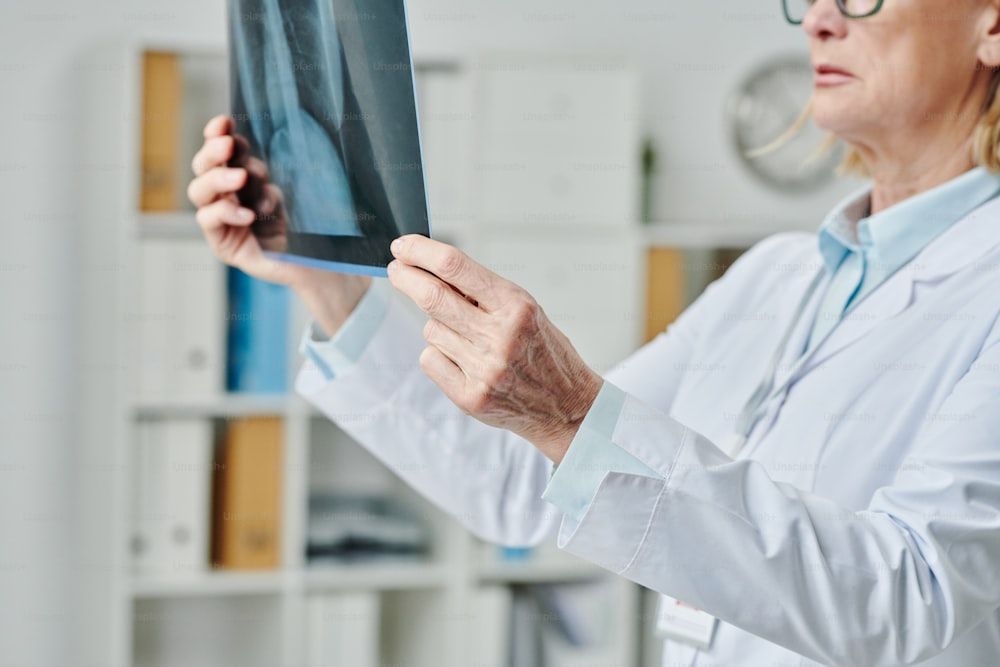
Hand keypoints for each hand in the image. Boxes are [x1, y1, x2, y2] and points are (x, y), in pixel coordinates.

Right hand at [187, 115, 369, 335]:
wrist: (321, 261)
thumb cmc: (309, 223)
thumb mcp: (292, 188)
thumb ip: (269, 171)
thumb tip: (246, 150)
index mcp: (243, 176)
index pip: (222, 151)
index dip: (217, 134)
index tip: (225, 122)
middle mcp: (228, 195)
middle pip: (203, 167)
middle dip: (213, 152)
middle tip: (229, 146)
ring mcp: (222, 220)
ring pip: (199, 192)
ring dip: (218, 180)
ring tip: (241, 178)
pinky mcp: (224, 244)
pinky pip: (209, 222)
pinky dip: (225, 213)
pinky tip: (247, 214)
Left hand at [387, 234, 602, 462]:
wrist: (567, 405)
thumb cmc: (543, 350)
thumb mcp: (524, 310)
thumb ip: (481, 293)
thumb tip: (430, 269)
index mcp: (515, 306)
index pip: (455, 267)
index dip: (420, 252)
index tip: (402, 247)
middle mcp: (500, 336)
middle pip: (432, 297)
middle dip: (406, 278)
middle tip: (396, 270)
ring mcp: (484, 369)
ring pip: (431, 330)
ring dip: (438, 326)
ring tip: (467, 338)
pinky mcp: (470, 397)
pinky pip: (430, 360)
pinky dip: (439, 356)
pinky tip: (464, 361)